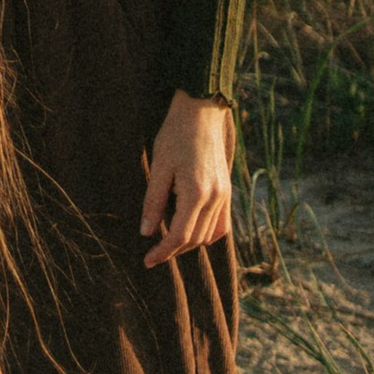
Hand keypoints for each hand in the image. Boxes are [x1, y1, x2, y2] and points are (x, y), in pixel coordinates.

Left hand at [140, 93, 234, 268]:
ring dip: (189, 244)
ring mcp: (225, 196)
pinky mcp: (227, 191)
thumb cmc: (176, 136)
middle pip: (195, 239)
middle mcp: (216, 199)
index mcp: (197, 194)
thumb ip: (153, 201)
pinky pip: (221, 224)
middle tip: (153, 255)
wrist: (202, 112)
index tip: (147, 260)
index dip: (163, 251)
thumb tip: (146, 232)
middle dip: (173, 250)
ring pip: (210, 235)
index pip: (180, 236)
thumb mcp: (159, 167)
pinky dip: (207, 233)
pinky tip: (191, 231)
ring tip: (168, 244)